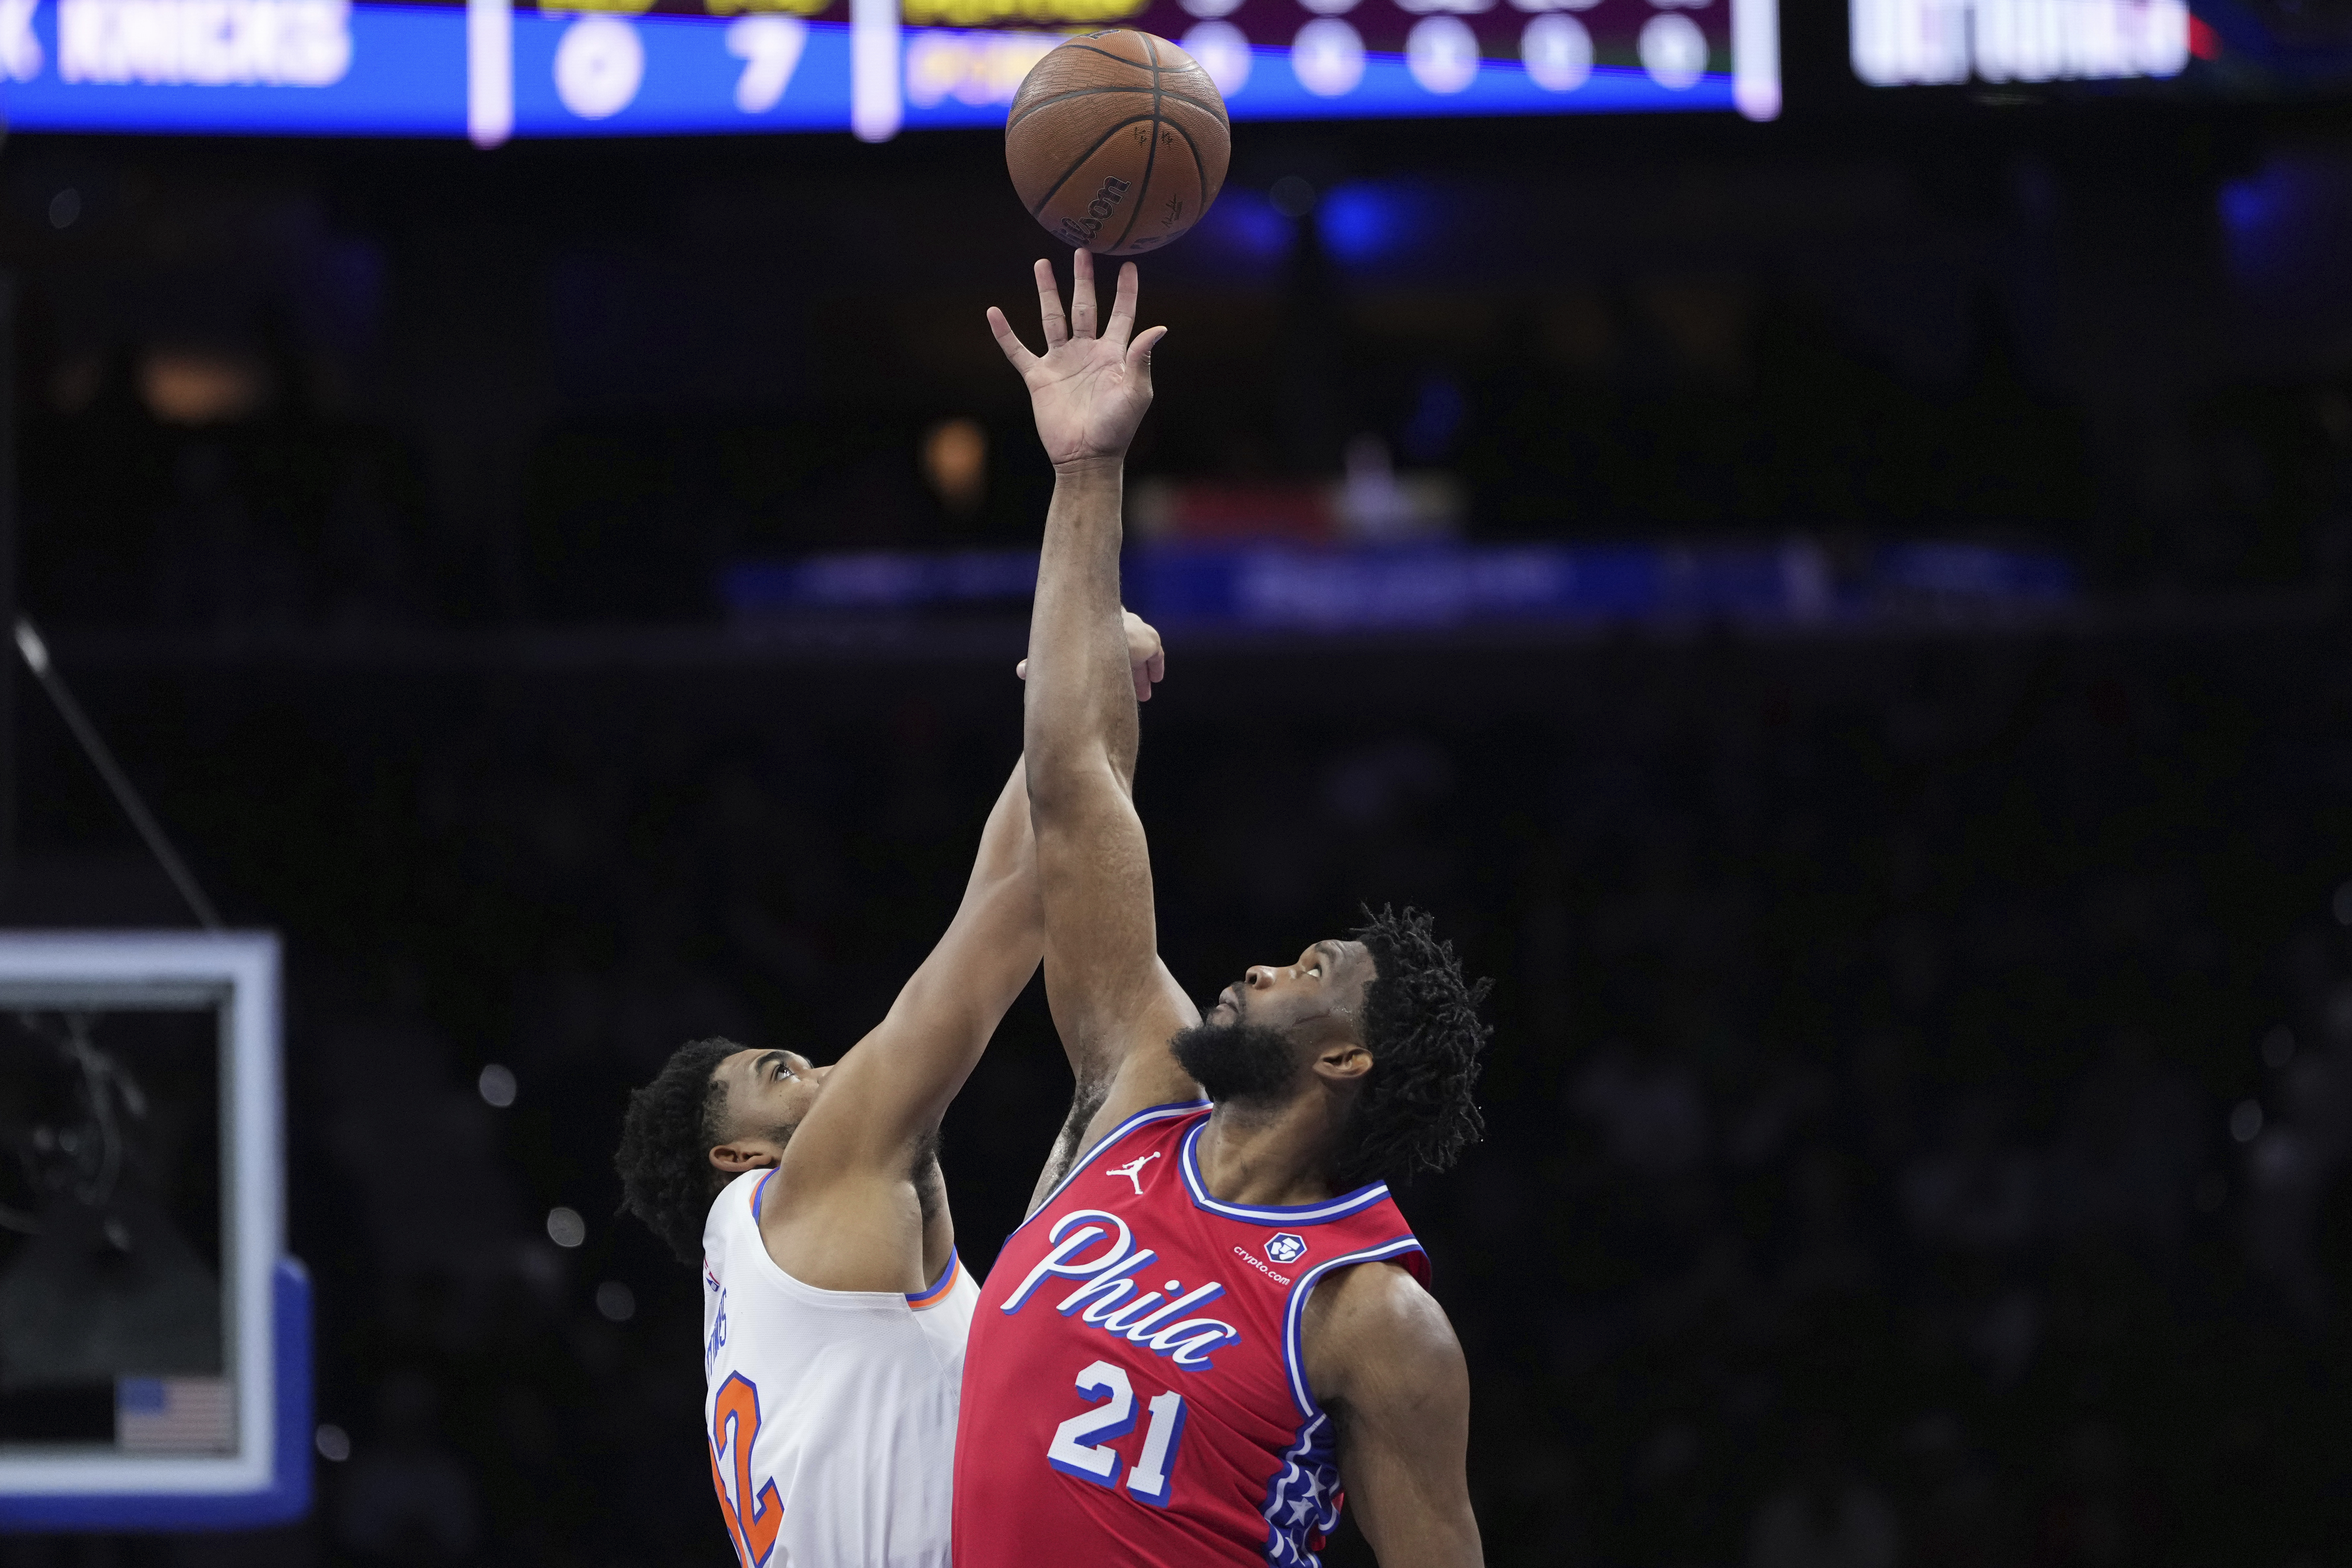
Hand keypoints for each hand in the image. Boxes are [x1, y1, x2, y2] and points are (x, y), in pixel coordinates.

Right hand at [987, 251, 1166, 472]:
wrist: (1087, 457)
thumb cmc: (1117, 428)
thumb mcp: (1136, 392)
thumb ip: (1141, 358)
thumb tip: (1159, 327)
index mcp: (1113, 354)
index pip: (1122, 314)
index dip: (1126, 291)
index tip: (1128, 264)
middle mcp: (1087, 352)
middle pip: (1084, 306)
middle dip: (1083, 279)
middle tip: (1081, 250)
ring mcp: (1062, 362)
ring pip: (1052, 318)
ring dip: (1047, 291)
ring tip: (1042, 264)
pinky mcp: (1039, 377)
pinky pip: (1017, 350)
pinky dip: (1005, 333)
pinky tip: (993, 312)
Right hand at [1019, 609, 1164, 701]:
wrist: (1099, 638)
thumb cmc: (1071, 645)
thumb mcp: (1057, 653)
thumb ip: (1040, 661)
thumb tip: (1021, 670)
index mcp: (1095, 619)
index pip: (1101, 629)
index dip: (1103, 648)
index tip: (1104, 664)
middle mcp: (1117, 618)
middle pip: (1125, 641)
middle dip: (1127, 664)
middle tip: (1132, 688)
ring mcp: (1135, 627)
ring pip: (1139, 649)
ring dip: (1140, 670)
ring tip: (1143, 693)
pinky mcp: (1150, 639)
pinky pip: (1155, 654)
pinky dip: (1155, 666)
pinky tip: (1155, 681)